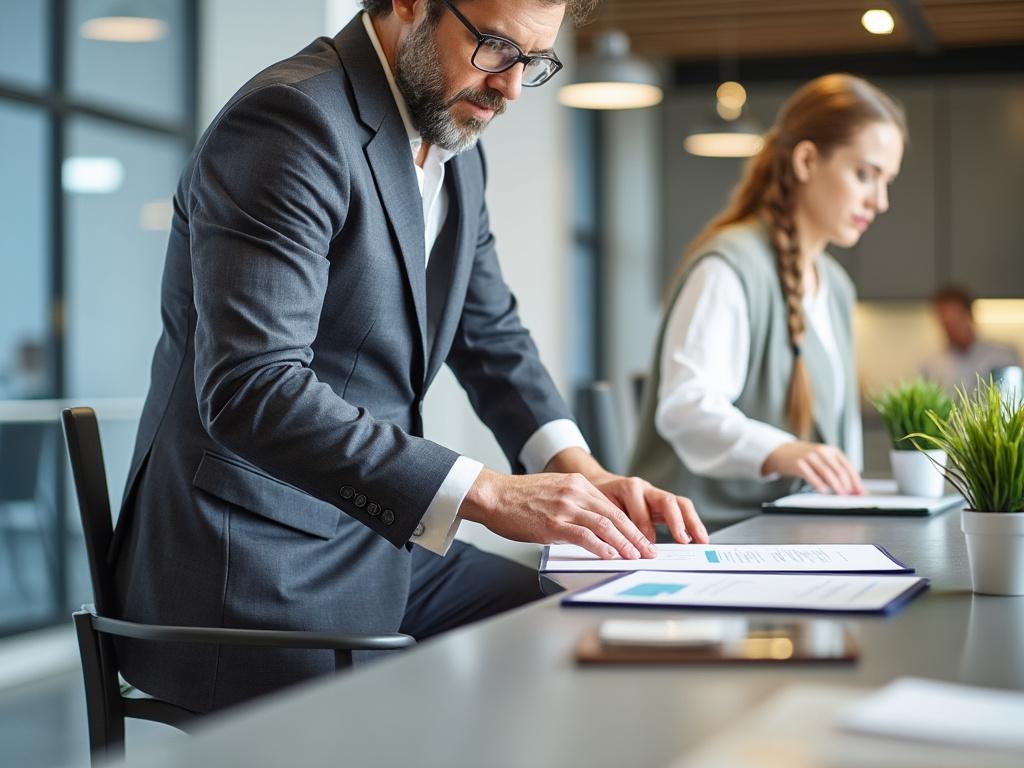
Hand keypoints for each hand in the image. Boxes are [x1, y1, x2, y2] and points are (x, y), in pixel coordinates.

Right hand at [459, 468, 659, 560]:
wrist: (494, 495)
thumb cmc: (518, 497)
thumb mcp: (553, 490)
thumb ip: (574, 502)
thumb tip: (592, 523)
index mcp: (577, 483)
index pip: (613, 506)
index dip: (630, 524)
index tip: (641, 539)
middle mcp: (575, 492)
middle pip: (615, 516)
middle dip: (635, 536)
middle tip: (648, 551)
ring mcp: (565, 507)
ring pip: (605, 526)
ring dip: (624, 544)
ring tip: (635, 557)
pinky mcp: (554, 524)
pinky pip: (584, 536)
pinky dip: (601, 547)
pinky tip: (611, 556)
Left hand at [588, 472, 707, 544]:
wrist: (600, 483)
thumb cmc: (599, 498)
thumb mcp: (599, 509)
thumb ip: (611, 524)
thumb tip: (621, 546)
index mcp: (628, 488)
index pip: (641, 510)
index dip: (645, 527)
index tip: (648, 546)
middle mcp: (646, 489)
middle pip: (667, 500)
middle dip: (677, 521)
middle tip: (683, 540)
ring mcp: (657, 494)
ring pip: (680, 503)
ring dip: (692, 522)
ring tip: (701, 540)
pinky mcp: (664, 503)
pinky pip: (682, 509)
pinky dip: (691, 523)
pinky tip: (697, 537)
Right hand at [762, 441, 864, 494]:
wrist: (781, 451)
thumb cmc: (804, 458)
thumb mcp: (822, 459)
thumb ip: (835, 471)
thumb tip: (852, 488)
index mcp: (831, 450)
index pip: (848, 466)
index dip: (855, 480)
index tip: (860, 491)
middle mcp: (822, 451)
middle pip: (839, 470)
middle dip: (847, 485)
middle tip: (850, 495)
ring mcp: (809, 457)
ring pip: (828, 473)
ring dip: (836, 486)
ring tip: (840, 494)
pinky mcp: (798, 463)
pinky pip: (812, 476)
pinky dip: (819, 485)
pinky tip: (823, 491)